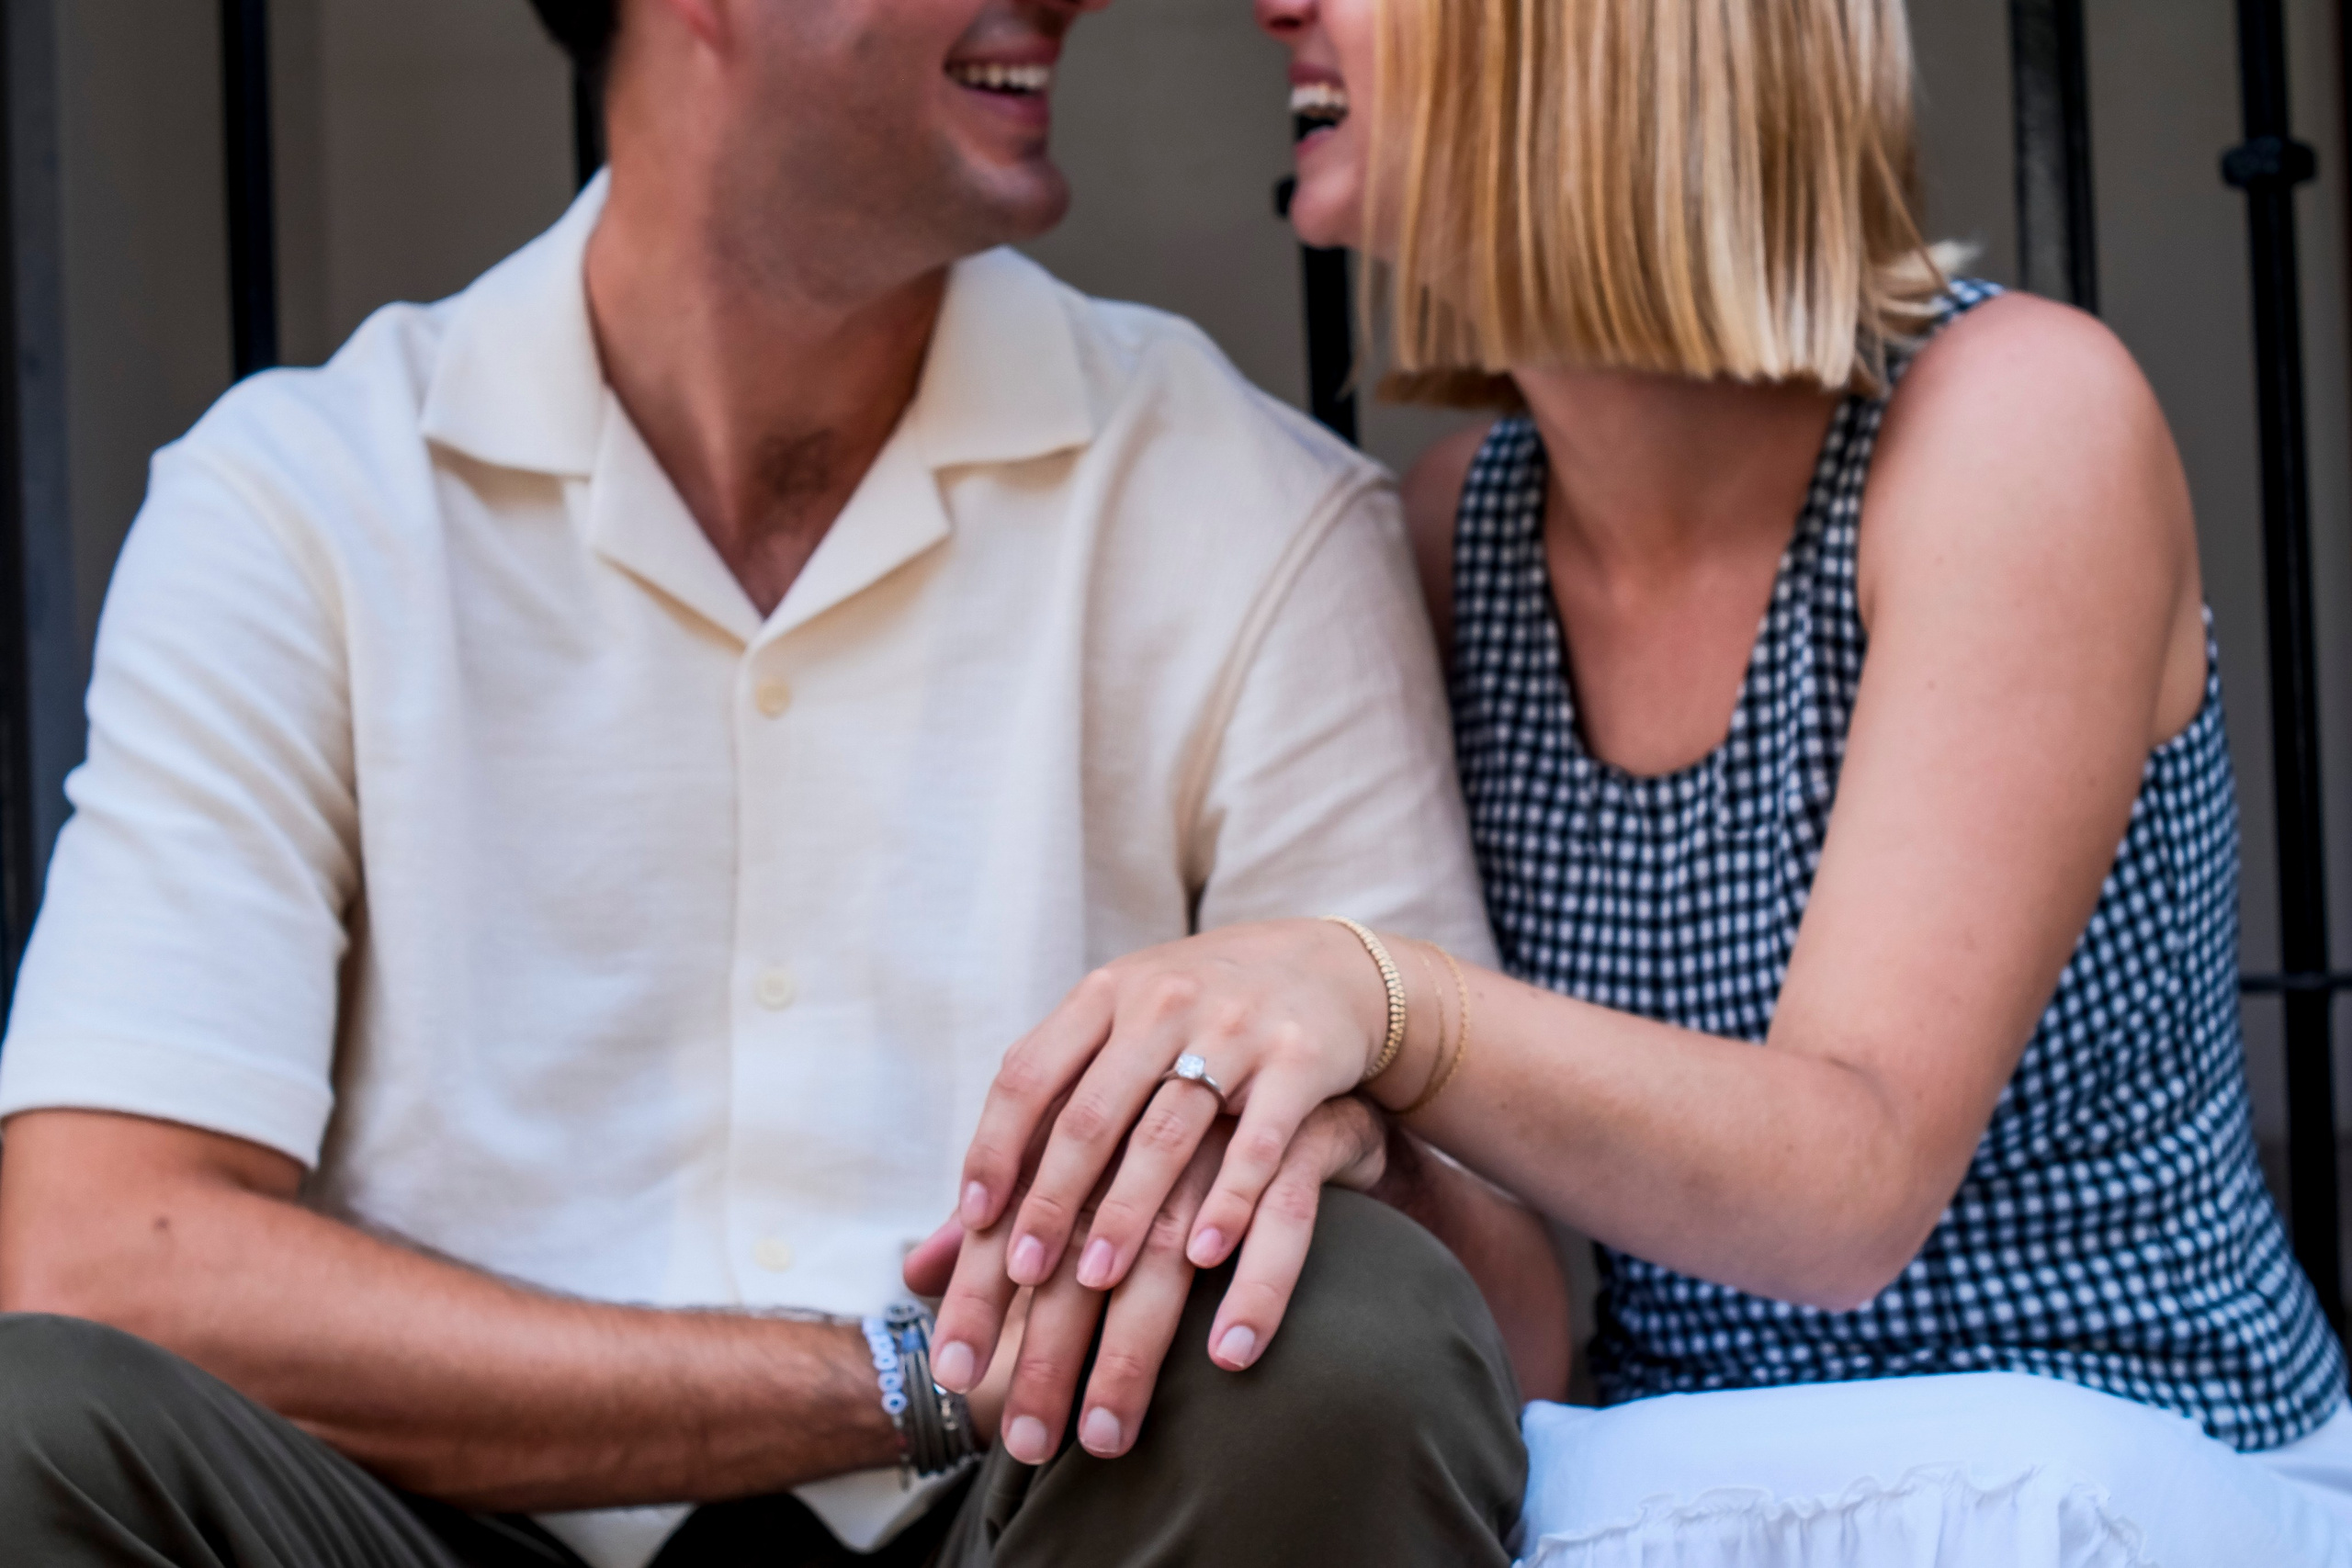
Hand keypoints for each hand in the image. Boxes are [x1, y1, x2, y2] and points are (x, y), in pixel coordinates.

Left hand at [955, 922, 1403, 1309]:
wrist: (1329, 968)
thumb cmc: (1196, 1025)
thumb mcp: (1118, 1038)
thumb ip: (1046, 1119)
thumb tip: (945, 1238)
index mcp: (1104, 996)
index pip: (1029, 1074)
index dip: (996, 1146)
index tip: (975, 1219)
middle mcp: (1160, 1004)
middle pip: (1090, 1113)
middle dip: (1051, 1199)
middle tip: (1022, 1275)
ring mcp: (1232, 1028)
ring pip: (1167, 1132)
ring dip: (1128, 1210)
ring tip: (1097, 1281)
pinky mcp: (1300, 1059)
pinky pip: (1257, 1140)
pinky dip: (1229, 1199)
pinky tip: (1203, 1256)